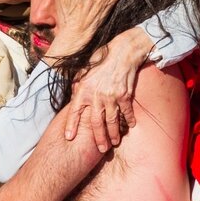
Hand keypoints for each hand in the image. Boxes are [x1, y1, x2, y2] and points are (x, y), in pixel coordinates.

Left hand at [63, 25, 153, 151]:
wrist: (123, 51)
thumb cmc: (102, 59)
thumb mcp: (84, 70)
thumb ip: (79, 84)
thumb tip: (73, 94)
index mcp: (84, 90)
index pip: (75, 111)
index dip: (71, 125)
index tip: (69, 137)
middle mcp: (97, 96)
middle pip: (96, 123)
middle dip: (98, 138)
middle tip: (101, 149)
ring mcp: (112, 97)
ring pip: (112, 121)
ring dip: (114, 134)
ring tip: (114, 142)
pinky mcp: (125, 96)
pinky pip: (126, 112)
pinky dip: (129, 121)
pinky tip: (130, 127)